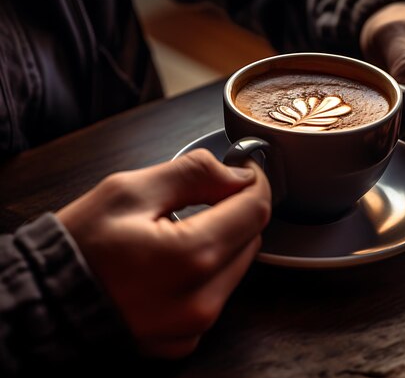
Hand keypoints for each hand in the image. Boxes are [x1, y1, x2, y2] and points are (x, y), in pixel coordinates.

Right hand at [57, 149, 270, 357]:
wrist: (44, 303)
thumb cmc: (79, 247)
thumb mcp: (128, 191)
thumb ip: (193, 175)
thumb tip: (238, 175)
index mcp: (190, 256)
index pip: (255, 210)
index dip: (254, 182)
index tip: (243, 171)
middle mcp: (201, 299)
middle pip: (251, 239)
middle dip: (234, 212)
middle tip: (202, 198)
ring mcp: (194, 325)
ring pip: (237, 266)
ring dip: (222, 242)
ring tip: (179, 231)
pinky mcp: (185, 339)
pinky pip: (216, 295)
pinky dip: (206, 273)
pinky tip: (172, 264)